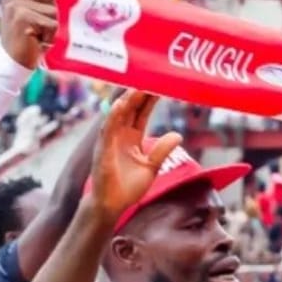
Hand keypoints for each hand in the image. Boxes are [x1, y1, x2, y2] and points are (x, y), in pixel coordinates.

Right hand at [0, 0, 60, 68]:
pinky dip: (51, 34)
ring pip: (53, 10)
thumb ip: (43, 2)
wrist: (14, 64)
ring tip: (42, 38)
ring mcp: (16, 7)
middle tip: (47, 30)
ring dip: (54, 27)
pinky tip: (40, 43)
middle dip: (56, 12)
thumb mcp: (34, 17)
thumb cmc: (29, 42)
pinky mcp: (22, 18)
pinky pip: (51, 22)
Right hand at [89, 89, 182, 220]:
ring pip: (119, 114)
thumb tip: (178, 134)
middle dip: (141, 93)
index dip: (150, 99)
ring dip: (128, 99)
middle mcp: (120, 135)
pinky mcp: (103, 149)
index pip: (142, 112)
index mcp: (132, 137)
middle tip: (152, 76)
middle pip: (131, 108)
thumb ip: (162, 150)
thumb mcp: (152, 166)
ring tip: (139, 85)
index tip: (161, 85)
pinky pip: (108, 129)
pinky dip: (114, 116)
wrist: (112, 205)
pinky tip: (122, 104)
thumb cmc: (128, 187)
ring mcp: (110, 140)